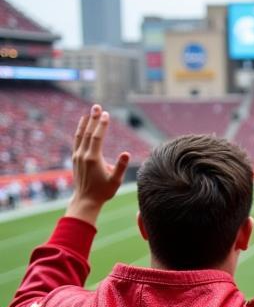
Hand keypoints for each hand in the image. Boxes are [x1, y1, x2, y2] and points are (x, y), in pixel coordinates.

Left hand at [66, 104, 129, 225]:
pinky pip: (77, 140)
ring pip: (80, 135)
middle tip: (97, 106)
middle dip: (93, 118)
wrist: (85, 200)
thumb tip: (126, 153)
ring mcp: (77, 156)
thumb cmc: (103, 192)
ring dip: (85, 123)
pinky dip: (80, 131)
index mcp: (93, 158)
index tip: (106, 114)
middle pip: (88, 132)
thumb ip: (120, 166)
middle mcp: (83, 154)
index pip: (97, 136)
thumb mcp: (115, 181)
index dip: (102, 124)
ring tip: (88, 113)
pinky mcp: (75, 158)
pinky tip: (82, 127)